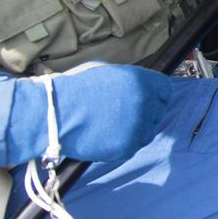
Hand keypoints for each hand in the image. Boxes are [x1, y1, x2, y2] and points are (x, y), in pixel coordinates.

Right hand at [7, 64, 171, 163]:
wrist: (52, 115)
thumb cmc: (73, 90)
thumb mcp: (106, 71)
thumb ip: (129, 79)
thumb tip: (141, 86)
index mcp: (141, 80)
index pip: (165, 90)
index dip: (155, 95)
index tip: (147, 100)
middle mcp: (144, 102)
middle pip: (158, 111)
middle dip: (145, 112)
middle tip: (123, 114)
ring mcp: (137, 126)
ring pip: (147, 131)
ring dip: (135, 130)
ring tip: (110, 125)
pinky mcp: (127, 147)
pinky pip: (132, 146)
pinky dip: (121, 143)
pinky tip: (104, 135)